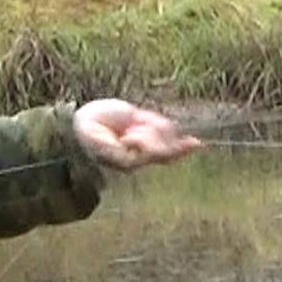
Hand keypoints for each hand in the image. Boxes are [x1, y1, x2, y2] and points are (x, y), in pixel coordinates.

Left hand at [71, 99, 201, 170]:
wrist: (82, 122)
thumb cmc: (103, 117)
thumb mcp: (137, 117)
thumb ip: (158, 127)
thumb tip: (183, 136)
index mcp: (144, 144)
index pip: (169, 149)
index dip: (183, 147)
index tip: (199, 145)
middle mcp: (141, 157)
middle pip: (168, 148)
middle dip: (159, 131)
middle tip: (136, 126)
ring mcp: (136, 163)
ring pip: (159, 148)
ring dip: (148, 135)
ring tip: (128, 131)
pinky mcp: (129, 164)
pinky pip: (147, 149)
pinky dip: (141, 139)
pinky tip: (128, 136)